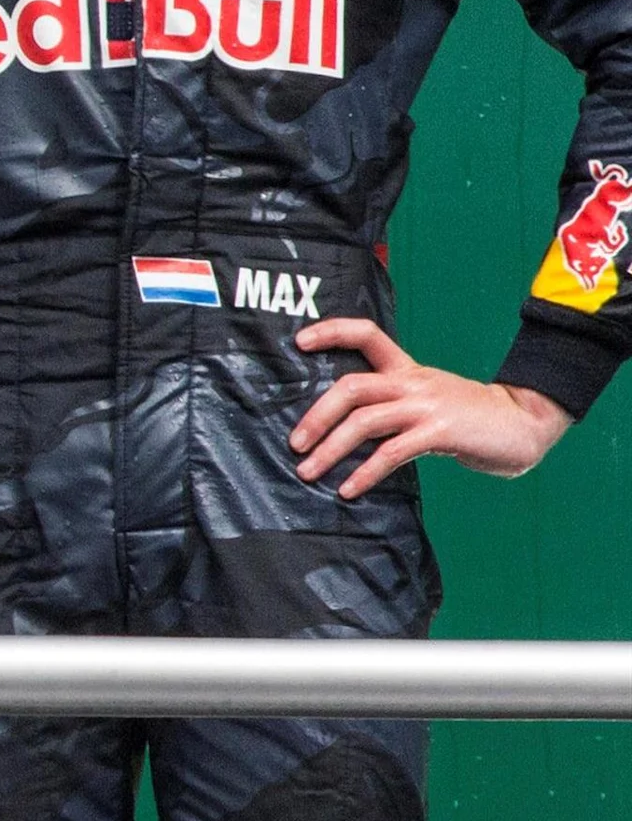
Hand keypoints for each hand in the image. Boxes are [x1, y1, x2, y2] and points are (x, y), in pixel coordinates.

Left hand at [291, 318, 572, 497]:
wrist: (525, 423)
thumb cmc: (470, 417)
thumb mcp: (429, 399)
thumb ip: (394, 405)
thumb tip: (347, 428)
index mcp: (407, 368)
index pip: (366, 334)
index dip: (332, 331)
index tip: (299, 341)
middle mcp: (412, 382)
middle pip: (351, 386)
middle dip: (316, 415)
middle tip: (294, 443)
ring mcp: (426, 405)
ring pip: (364, 421)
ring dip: (331, 449)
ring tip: (308, 471)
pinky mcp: (440, 431)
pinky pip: (392, 452)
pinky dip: (365, 472)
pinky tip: (348, 489)